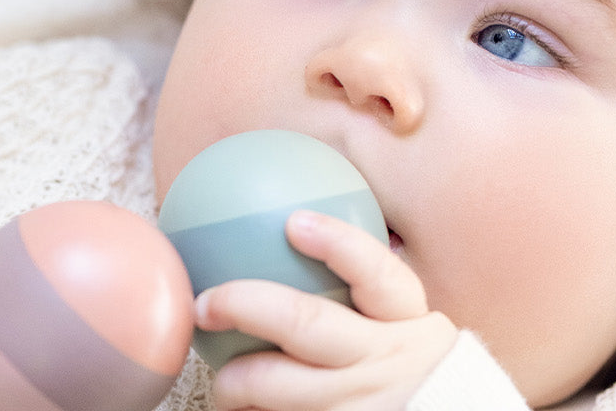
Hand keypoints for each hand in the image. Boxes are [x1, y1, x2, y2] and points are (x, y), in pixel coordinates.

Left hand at [196, 210, 458, 410]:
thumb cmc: (409, 379)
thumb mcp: (405, 332)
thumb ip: (365, 296)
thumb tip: (295, 229)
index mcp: (406, 322)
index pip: (377, 274)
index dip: (337, 244)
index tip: (294, 222)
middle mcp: (386, 360)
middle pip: (304, 323)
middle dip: (243, 304)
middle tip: (206, 304)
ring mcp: (364, 404)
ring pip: (273, 385)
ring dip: (232, 384)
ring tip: (223, 386)